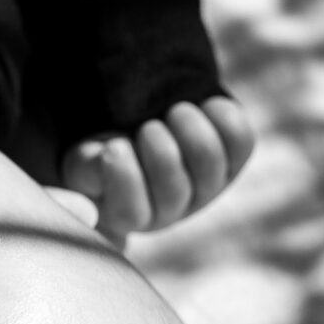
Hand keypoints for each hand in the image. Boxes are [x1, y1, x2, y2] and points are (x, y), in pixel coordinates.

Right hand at [59, 94, 253, 245]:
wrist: (138, 126)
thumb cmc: (103, 151)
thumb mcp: (84, 161)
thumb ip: (86, 169)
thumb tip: (106, 162)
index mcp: (127, 215)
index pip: (130, 212)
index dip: (124, 176)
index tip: (115, 146)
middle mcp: (170, 209)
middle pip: (173, 187)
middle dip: (156, 147)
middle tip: (146, 128)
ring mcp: (206, 186)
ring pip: (207, 159)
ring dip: (187, 127)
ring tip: (173, 113)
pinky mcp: (233, 159)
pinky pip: (239, 139)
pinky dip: (218, 115)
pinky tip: (200, 108)